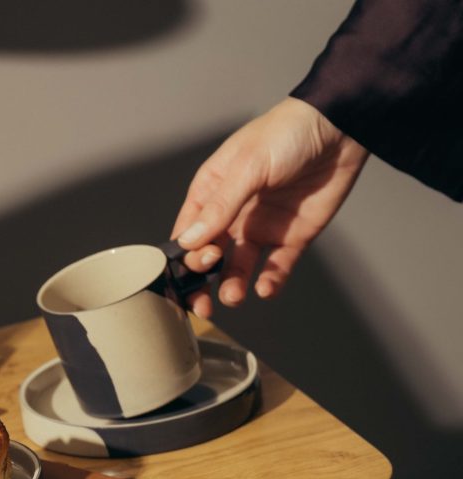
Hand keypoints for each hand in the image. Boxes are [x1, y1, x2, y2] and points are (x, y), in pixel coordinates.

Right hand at [172, 97, 368, 316]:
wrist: (340, 129)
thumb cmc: (287, 133)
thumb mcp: (248, 166)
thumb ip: (221, 206)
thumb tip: (189, 241)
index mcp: (213, 191)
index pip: (189, 232)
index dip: (185, 255)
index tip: (191, 269)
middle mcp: (233, 214)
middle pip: (209, 258)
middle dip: (202, 282)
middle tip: (202, 302)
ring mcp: (261, 228)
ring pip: (238, 268)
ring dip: (232, 286)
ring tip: (233, 296)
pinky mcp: (290, 238)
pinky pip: (275, 268)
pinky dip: (269, 283)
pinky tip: (265, 289)